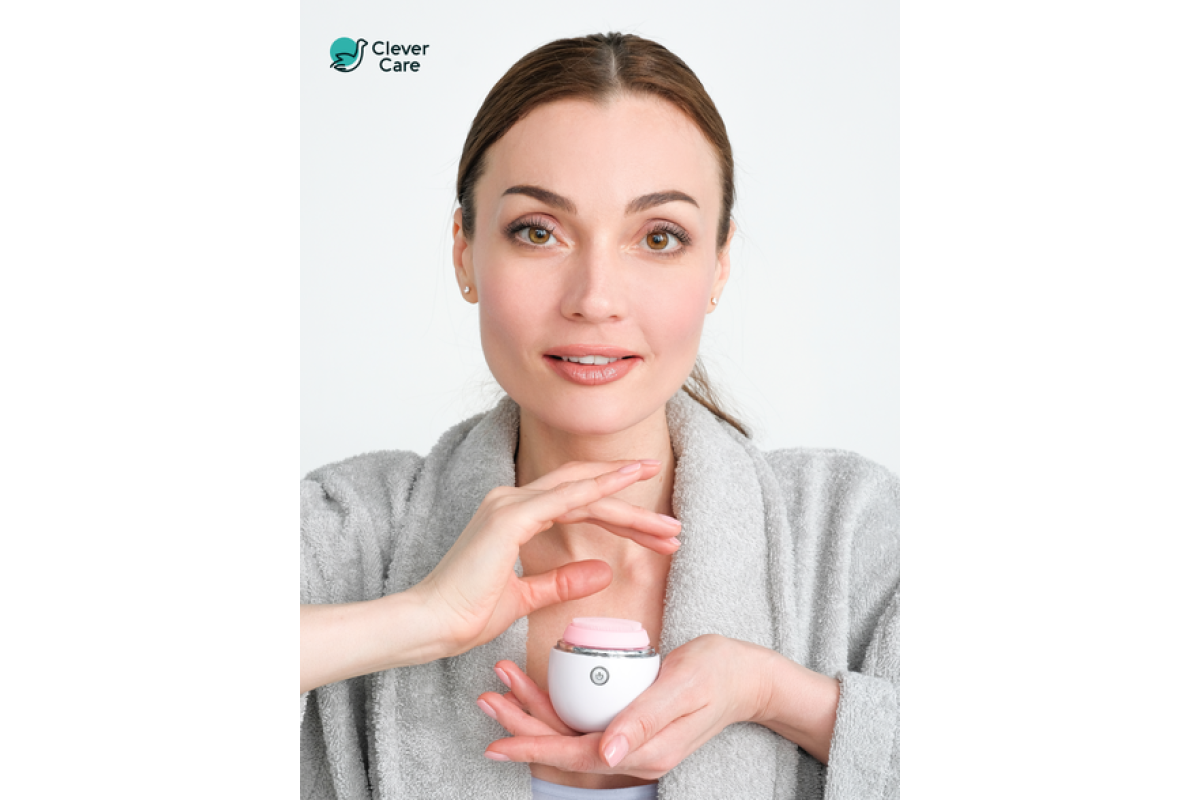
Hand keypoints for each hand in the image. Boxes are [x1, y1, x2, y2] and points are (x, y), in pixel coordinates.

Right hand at [409, 460, 681, 660]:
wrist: (430, 624)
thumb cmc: (465, 613)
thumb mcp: (526, 597)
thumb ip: (561, 581)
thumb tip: (600, 571)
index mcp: (513, 515)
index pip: (577, 505)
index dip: (618, 514)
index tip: (654, 528)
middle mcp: (512, 500)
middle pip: (586, 493)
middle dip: (632, 506)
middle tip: (672, 524)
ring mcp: (510, 503)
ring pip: (583, 492)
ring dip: (628, 503)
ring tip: (666, 522)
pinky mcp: (510, 516)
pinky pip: (565, 498)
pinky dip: (599, 491)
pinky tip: (628, 490)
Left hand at [477, 635, 780, 778]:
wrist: (748, 675)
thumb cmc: (719, 672)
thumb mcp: (682, 687)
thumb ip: (645, 719)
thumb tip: (607, 753)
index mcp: (644, 751)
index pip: (575, 753)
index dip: (533, 746)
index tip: (496, 740)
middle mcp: (633, 752)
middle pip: (564, 744)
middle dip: (522, 724)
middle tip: (488, 697)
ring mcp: (631, 739)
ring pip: (569, 731)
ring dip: (534, 709)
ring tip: (503, 682)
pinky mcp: (630, 722)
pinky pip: (584, 719)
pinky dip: (556, 702)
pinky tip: (537, 683)